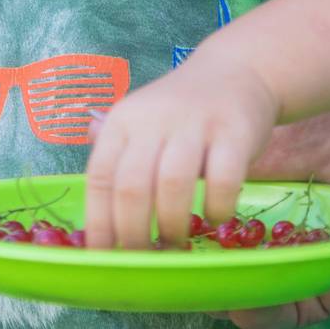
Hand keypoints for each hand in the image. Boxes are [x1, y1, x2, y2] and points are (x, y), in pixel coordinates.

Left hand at [84, 52, 278, 249]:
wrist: (237, 71)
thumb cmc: (181, 111)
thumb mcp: (139, 124)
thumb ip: (117, 161)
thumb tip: (92, 219)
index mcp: (123, 121)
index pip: (100, 177)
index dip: (99, 222)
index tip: (104, 256)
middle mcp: (154, 119)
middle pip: (132, 186)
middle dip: (133, 233)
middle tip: (143, 257)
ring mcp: (195, 123)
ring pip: (172, 184)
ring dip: (172, 224)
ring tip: (176, 241)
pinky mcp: (234, 130)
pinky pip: (222, 179)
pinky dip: (216, 207)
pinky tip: (216, 216)